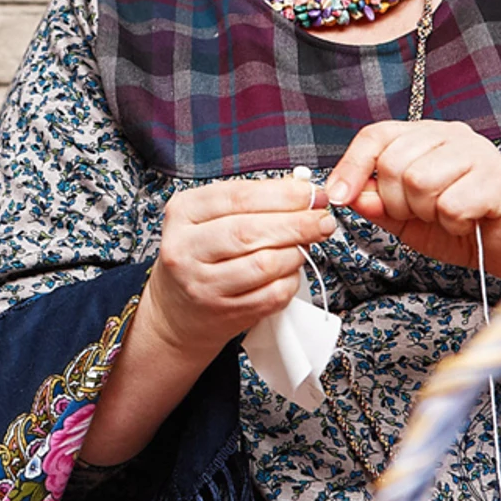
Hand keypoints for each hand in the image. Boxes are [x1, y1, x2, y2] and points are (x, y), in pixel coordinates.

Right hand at [139, 175, 339, 356]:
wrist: (177, 310)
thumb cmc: (200, 254)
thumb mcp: (209, 217)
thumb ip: (252, 200)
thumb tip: (302, 189)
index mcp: (182, 213)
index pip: (238, 197)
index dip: (283, 194)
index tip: (313, 194)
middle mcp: (185, 249)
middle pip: (251, 231)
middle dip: (297, 223)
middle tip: (323, 220)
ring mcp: (203, 284)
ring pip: (265, 264)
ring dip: (296, 252)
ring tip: (304, 245)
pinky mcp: (225, 312)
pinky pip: (272, 294)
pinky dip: (291, 279)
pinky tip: (290, 270)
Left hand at [327, 120, 500, 332]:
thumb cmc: (464, 225)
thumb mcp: (408, 219)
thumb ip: (378, 205)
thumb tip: (348, 194)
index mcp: (426, 137)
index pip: (376, 136)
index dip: (351, 166)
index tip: (337, 197)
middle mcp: (452, 135)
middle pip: (394, 163)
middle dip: (396, 202)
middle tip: (422, 214)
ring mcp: (479, 153)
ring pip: (420, 181)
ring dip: (427, 212)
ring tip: (447, 216)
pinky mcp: (499, 181)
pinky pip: (452, 203)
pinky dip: (453, 223)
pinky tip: (469, 223)